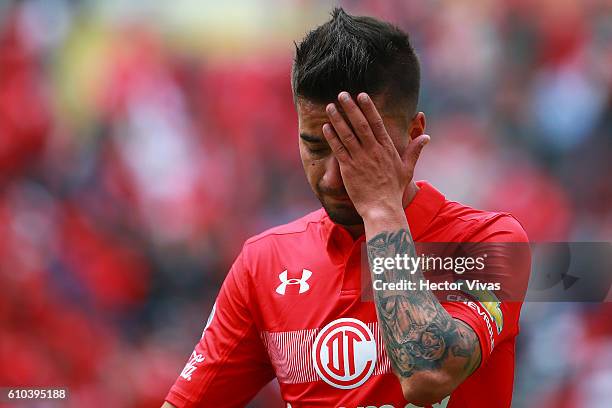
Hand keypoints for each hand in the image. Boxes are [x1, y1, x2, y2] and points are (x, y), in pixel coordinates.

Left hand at [323, 91, 428, 219]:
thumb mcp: (407, 169)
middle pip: (360, 124)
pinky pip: (339, 149)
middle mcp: (373, 151)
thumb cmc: (393, 190)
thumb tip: (426, 136)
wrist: (382, 208)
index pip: (377, 123)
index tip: (361, 95)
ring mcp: (360, 159)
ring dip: (338, 119)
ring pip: (347, 134)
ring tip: (330, 106)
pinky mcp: (348, 169)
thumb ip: (415, 150)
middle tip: (342, 94)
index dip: (368, 108)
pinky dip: (332, 137)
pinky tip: (326, 127)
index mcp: (387, 148)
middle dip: (351, 108)